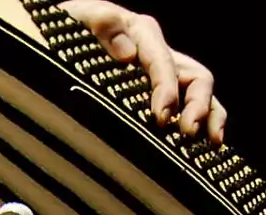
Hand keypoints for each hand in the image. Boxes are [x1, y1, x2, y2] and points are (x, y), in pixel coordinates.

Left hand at [57, 1, 226, 142]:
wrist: (54, 40)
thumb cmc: (65, 29)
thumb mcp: (79, 17)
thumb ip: (100, 23)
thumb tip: (127, 54)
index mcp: (141, 33)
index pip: (164, 62)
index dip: (166, 89)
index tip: (161, 117)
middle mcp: (158, 54)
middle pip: (195, 77)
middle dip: (198, 105)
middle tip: (188, 133)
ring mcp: (161, 75)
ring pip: (201, 93)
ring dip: (210, 117)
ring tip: (212, 143)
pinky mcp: (157, 94)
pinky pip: (189, 107)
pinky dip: (203, 123)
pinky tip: (204, 147)